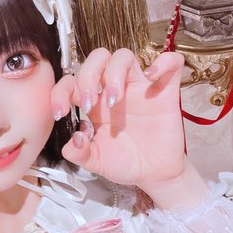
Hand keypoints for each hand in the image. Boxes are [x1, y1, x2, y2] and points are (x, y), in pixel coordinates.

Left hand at [51, 48, 186, 191]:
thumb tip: (75, 139)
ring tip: (113, 101)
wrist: (152, 176)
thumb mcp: (94, 162)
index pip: (72, 81)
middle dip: (87, 76)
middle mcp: (114, 91)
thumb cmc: (124, 163)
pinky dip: (163, 63)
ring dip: (114, 73)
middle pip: (97, 59)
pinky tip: (151, 77)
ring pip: (124, 57)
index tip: (61, 113)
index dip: (61, 92)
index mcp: (94, 105)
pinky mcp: (165, 92)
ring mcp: (139, 89)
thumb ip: (78, 152)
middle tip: (88, 104)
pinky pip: (171, 63)